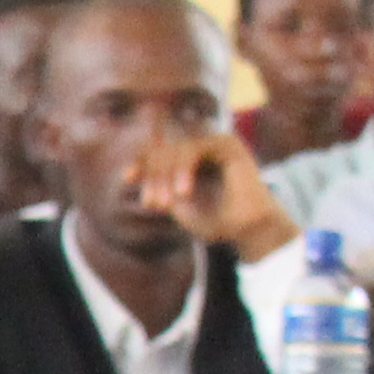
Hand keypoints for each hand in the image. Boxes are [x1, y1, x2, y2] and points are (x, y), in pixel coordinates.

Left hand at [130, 128, 296, 264]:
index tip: (128, 178)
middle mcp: (202, 148)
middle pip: (164, 151)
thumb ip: (158, 186)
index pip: (158, 153)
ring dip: (166, 176)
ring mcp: (214, 143)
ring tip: (167, 203)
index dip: (141, 162)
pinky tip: (183, 192)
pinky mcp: (227, 144)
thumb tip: (128, 172)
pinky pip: (194, 148)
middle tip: (154, 204)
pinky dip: (183, 169)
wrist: (246, 230)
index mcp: (190, 161)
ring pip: (176, 150)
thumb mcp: (176, 204)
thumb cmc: (214, 221)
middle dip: (154, 177)